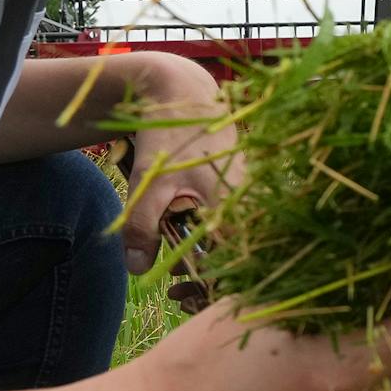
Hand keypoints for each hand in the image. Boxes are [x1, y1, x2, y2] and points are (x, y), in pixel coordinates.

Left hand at [120, 56, 239, 274]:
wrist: (184, 94)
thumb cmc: (169, 138)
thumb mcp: (149, 182)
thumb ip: (142, 227)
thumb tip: (138, 270)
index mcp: (236, 206)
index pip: (234, 263)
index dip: (209, 286)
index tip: (182, 296)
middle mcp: (252, 204)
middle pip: (236, 257)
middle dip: (205, 278)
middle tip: (174, 286)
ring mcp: (251, 196)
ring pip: (234, 243)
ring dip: (207, 261)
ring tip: (178, 268)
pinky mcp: (244, 190)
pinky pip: (233, 226)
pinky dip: (213, 242)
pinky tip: (191, 244)